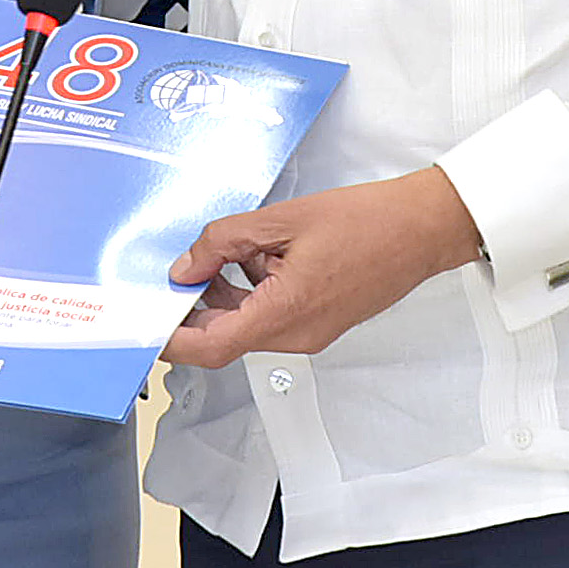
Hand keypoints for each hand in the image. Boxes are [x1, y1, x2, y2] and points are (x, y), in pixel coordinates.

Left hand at [158, 168, 483, 369]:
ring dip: (224, 298)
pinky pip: (271, 317)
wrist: (423, 228)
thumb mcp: (282, 219)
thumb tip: (184, 267)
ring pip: (248, 326)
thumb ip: (225, 242)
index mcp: (285, 312)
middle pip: (225, 338)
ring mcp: (311, 332)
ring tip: (220, 253)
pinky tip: (256, 255)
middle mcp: (298, 335)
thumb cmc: (368, 221)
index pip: (211, 347)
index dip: (172, 341)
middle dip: (194, 310)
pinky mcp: (320, 321)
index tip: (145, 325)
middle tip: (174, 275)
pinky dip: (251, 293)